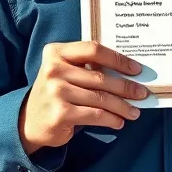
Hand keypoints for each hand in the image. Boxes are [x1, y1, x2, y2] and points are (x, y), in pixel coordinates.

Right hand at [19, 41, 148, 154]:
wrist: (29, 122)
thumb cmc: (56, 93)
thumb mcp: (65, 72)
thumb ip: (88, 67)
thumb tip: (128, 74)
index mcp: (56, 52)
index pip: (93, 49)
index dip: (118, 59)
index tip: (136, 69)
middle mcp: (54, 69)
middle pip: (100, 77)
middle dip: (126, 87)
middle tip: (142, 93)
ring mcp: (56, 92)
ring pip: (101, 98)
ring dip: (122, 106)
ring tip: (134, 112)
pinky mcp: (61, 113)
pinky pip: (95, 115)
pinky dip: (111, 119)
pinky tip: (119, 122)